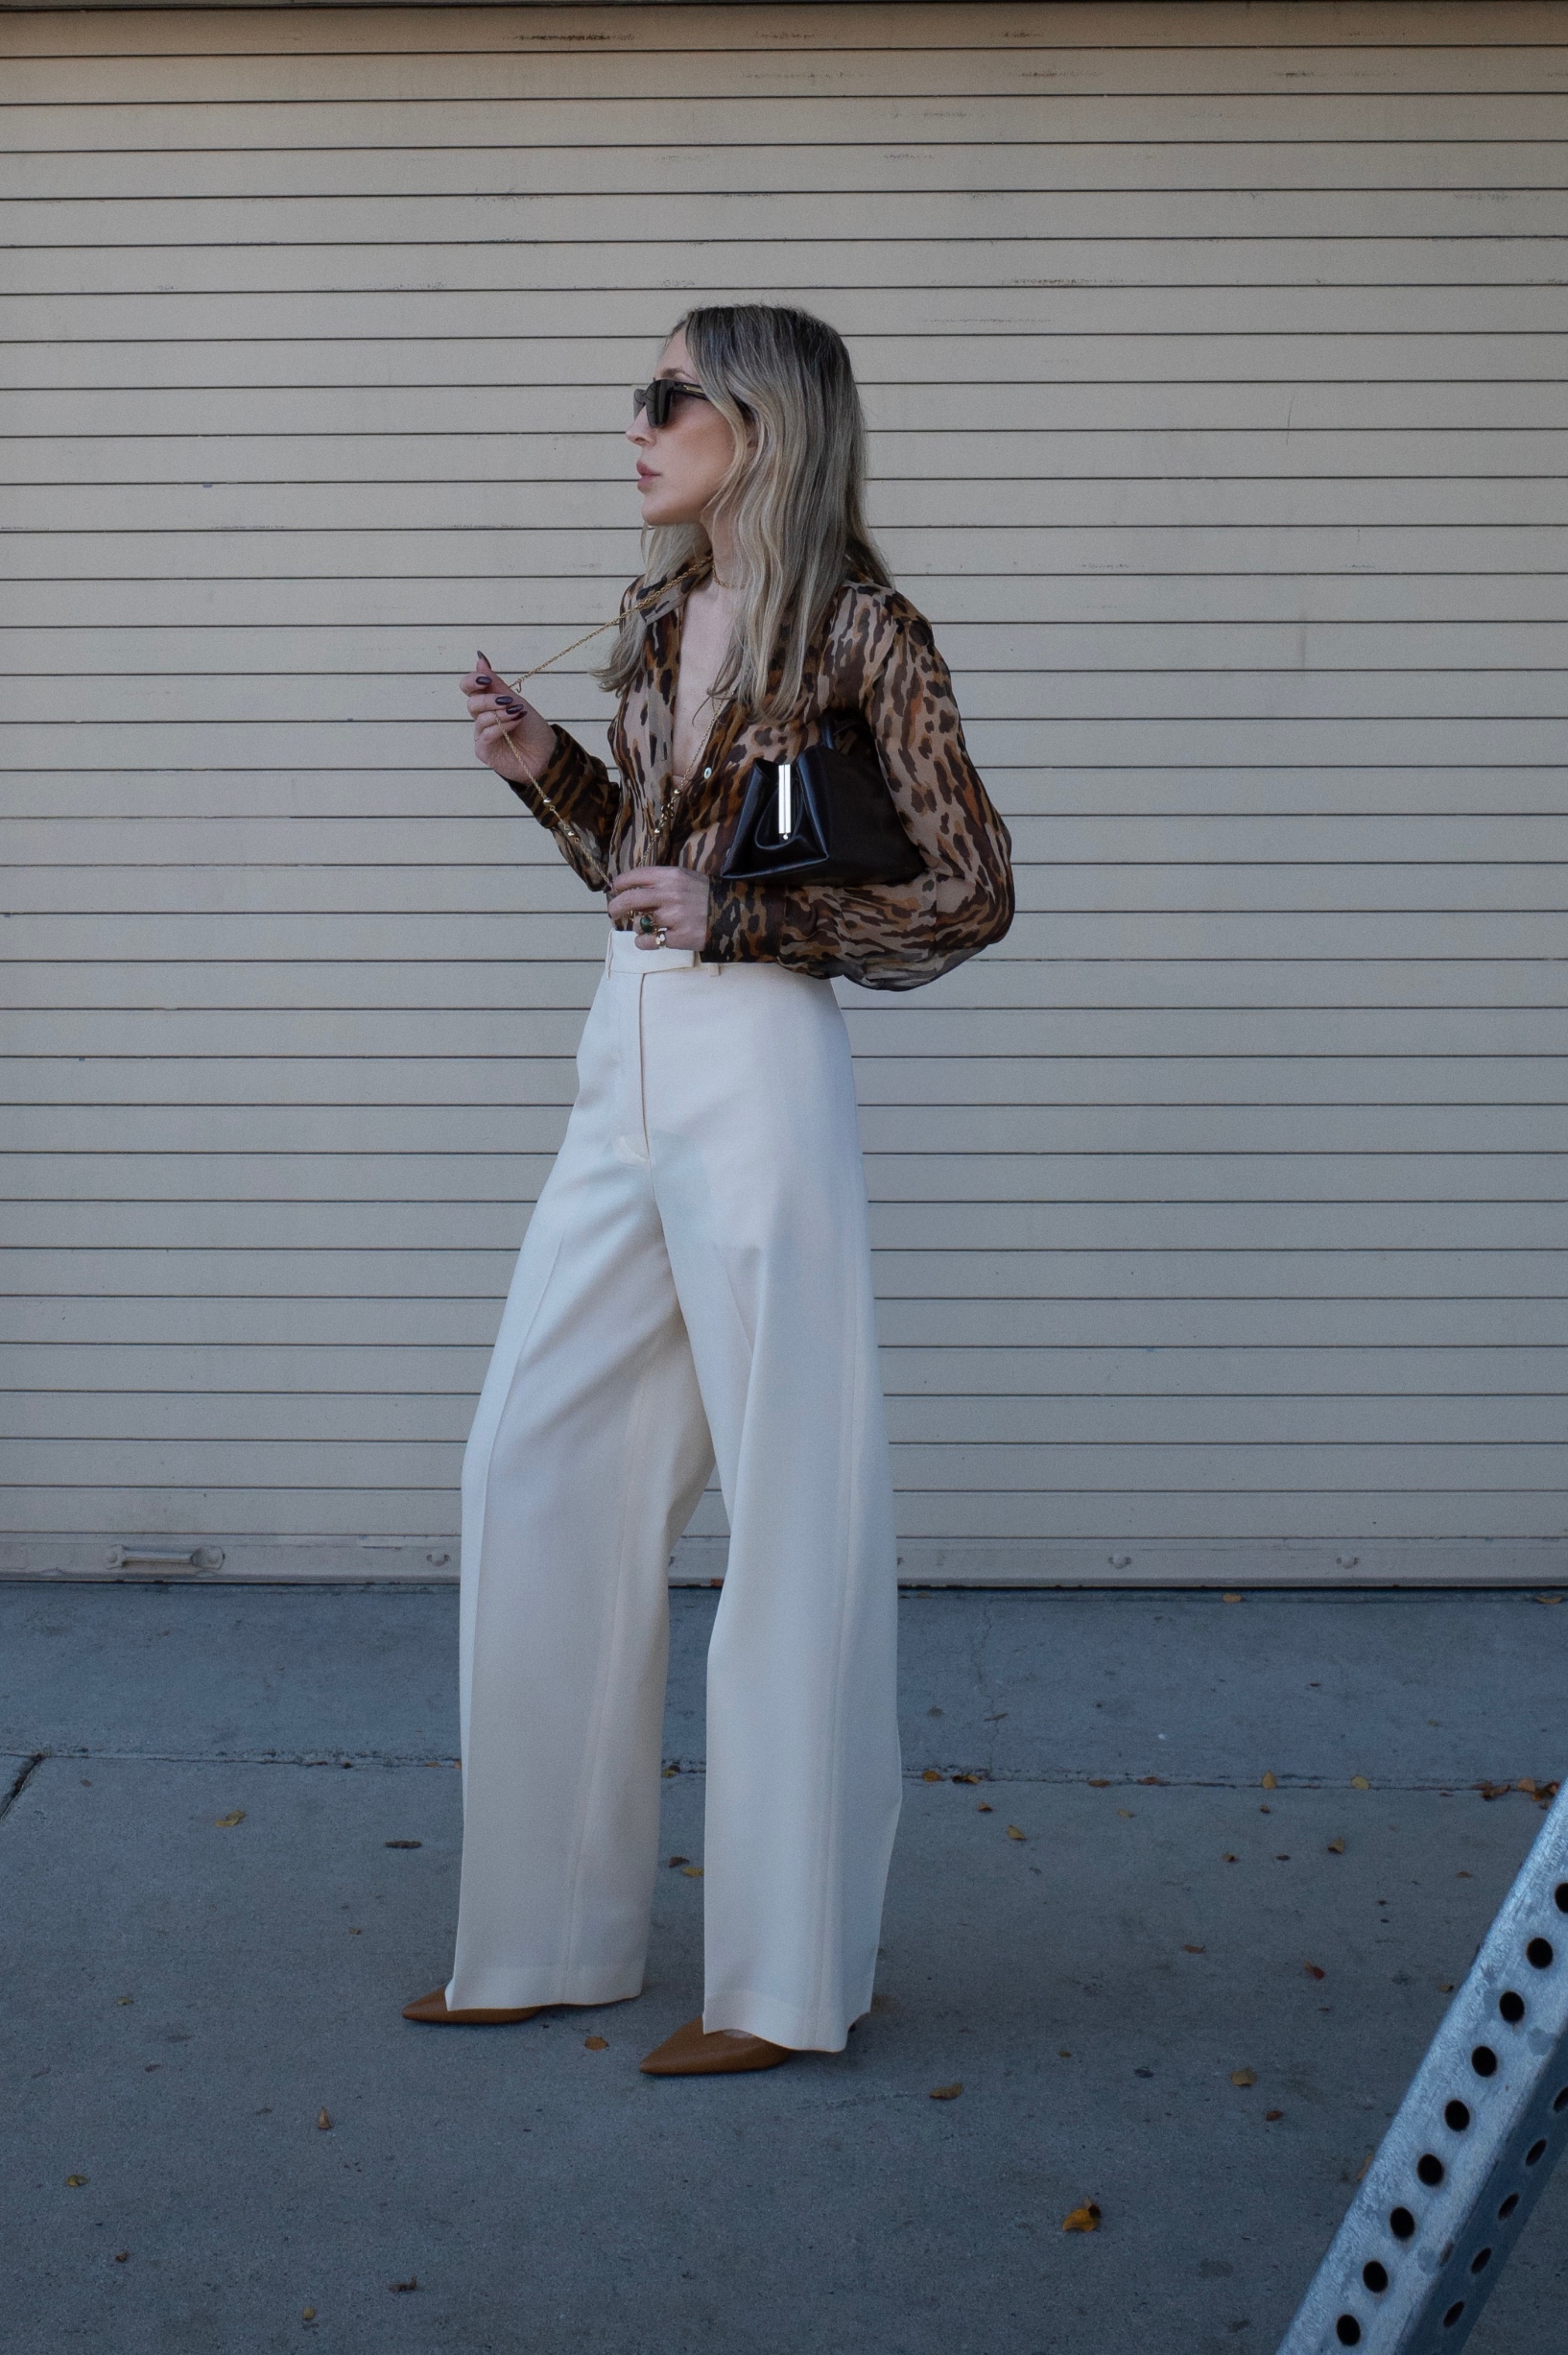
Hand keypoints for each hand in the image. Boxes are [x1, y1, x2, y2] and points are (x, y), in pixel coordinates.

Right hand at [462, 651, 555, 783]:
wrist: (545, 754)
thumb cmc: (531, 727)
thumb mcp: (515, 700)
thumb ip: (495, 682)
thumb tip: (480, 658)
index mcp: (487, 703)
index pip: (468, 688)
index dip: (472, 681)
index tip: (485, 679)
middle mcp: (481, 718)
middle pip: (472, 703)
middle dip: (490, 699)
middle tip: (508, 701)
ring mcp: (481, 734)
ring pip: (480, 718)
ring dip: (500, 713)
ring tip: (517, 714)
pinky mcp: (483, 750)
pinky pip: (485, 734)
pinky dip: (501, 727)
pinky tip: (515, 723)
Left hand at [606, 865, 710, 951]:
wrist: (734, 913)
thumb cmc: (705, 895)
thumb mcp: (686, 878)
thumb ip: (661, 882)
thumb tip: (631, 890)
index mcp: (672, 876)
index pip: (636, 876)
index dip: (621, 883)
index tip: (614, 888)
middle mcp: (671, 895)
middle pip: (631, 900)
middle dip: (616, 906)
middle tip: (613, 912)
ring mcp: (675, 917)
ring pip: (639, 923)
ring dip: (636, 926)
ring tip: (646, 926)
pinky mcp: (679, 937)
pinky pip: (648, 942)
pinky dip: (643, 942)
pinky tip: (648, 940)